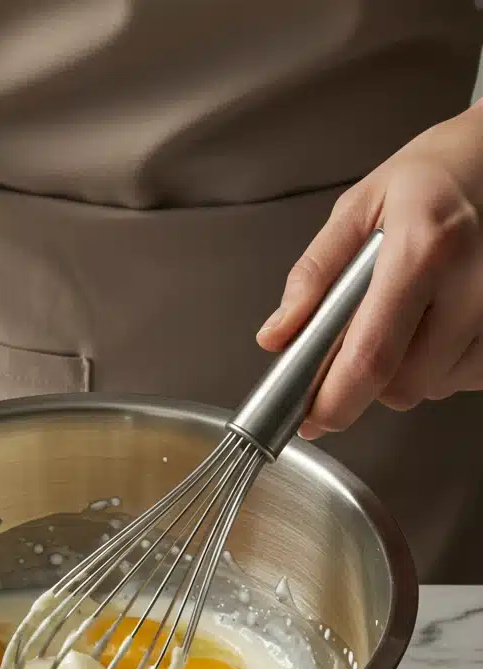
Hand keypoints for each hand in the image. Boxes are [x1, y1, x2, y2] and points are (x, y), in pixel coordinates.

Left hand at [257, 102, 482, 438]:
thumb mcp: (358, 208)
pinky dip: (439, 364)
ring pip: (433, 388)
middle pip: (402, 386)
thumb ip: (313, 275)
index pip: (371, 358)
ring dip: (406, 371)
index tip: (310, 416)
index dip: (334, 401)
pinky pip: (462, 378)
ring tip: (408, 315)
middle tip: (359, 340)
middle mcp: (472, 286)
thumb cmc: (432, 179)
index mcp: (423, 251)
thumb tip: (277, 335)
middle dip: (367, 382)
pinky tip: (438, 321)